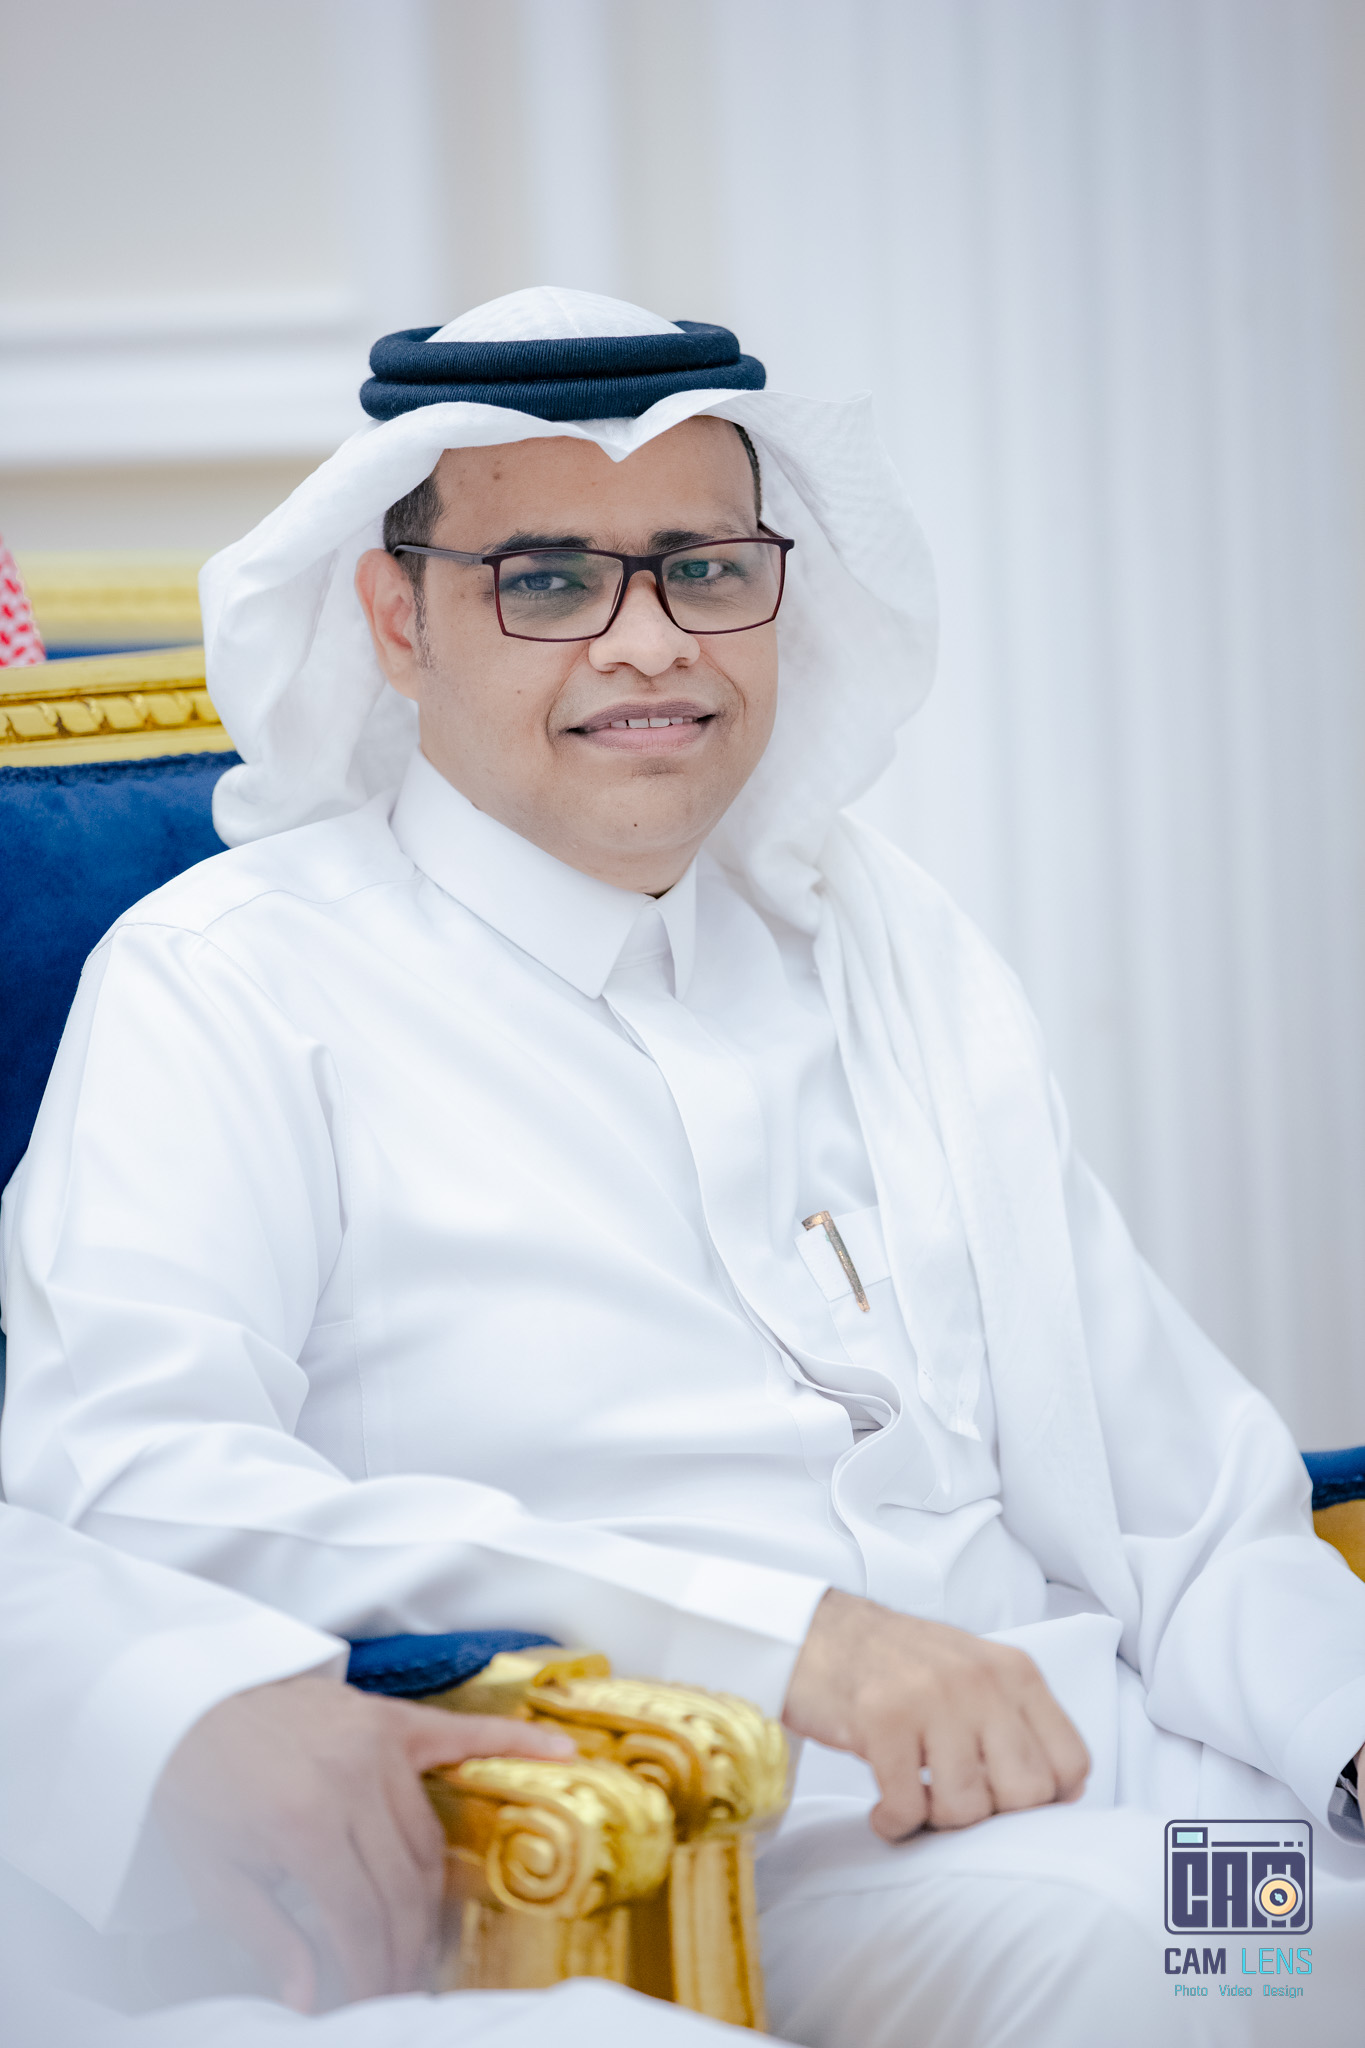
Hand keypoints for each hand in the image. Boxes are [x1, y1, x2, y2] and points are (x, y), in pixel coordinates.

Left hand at [155, 1673, 576, 2011]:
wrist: (184, 1696)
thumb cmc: (194, 1783)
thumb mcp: (212, 1872)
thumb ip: (267, 1934)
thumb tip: (313, 1994)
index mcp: (304, 1820)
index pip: (360, 1917)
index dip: (371, 1969)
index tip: (371, 2002)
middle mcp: (351, 1779)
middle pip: (403, 1886)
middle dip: (404, 1948)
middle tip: (401, 1985)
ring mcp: (377, 1742)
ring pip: (429, 1837)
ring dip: (432, 1897)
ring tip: (425, 1939)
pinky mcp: (391, 1716)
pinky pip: (464, 1735)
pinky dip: (514, 1742)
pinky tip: (559, 1752)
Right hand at [783, 1589, 1089, 1841]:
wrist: (817, 1631)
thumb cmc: (897, 1665)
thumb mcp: (974, 1674)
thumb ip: (1017, 1722)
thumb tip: (1061, 1793)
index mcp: (1013, 1672)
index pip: (1072, 1763)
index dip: (1046, 1801)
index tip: (1005, 1800)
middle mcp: (980, 1681)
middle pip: (1028, 1793)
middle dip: (992, 1816)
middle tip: (954, 1801)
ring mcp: (932, 1698)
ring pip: (967, 1807)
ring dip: (936, 1821)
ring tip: (915, 1798)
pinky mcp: (882, 1720)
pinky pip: (908, 1808)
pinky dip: (894, 1823)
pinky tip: (883, 1807)